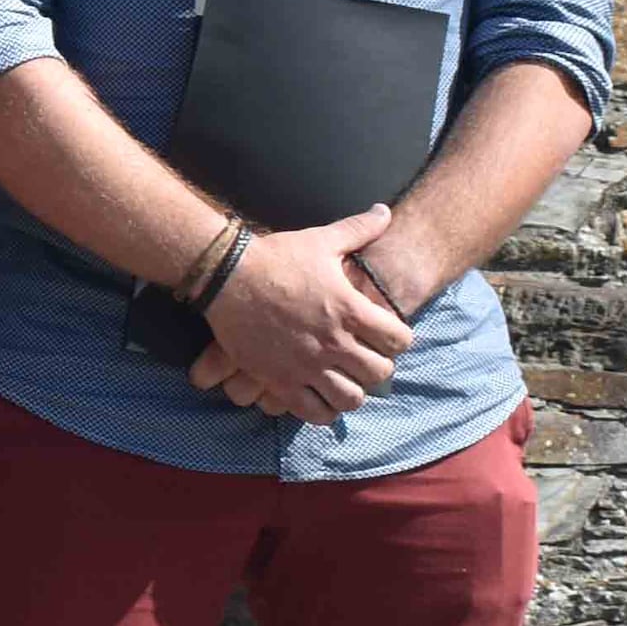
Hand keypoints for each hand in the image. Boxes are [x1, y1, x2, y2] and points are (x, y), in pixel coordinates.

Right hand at [184, 205, 413, 424]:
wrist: (227, 276)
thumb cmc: (276, 256)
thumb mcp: (322, 240)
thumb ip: (359, 229)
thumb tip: (385, 212)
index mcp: (350, 310)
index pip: (399, 340)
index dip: (397, 339)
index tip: (386, 336)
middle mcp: (334, 342)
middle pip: (379, 373)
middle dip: (377, 367)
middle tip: (365, 359)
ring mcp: (307, 365)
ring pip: (350, 398)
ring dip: (352, 392)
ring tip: (344, 382)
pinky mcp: (280, 381)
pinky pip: (314, 412)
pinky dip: (323, 411)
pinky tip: (320, 398)